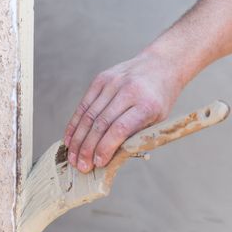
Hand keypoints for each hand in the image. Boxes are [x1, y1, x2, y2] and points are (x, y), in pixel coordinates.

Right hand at [64, 50, 181, 172]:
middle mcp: (127, 91)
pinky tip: (70, 139)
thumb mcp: (158, 120)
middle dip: (88, 148)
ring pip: (89, 115)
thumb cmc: (161, 99)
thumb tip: (112, 159)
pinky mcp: (101, 79)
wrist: (161, 65)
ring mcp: (112, 83)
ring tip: (74, 157)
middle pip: (101, 123)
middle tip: (81, 166)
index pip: (120, 128)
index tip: (98, 163)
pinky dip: (75, 124)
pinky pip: (84, 104)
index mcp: (146, 104)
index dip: (106, 147)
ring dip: (78, 140)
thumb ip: (136, 136)